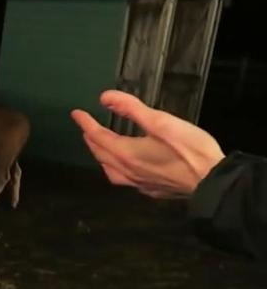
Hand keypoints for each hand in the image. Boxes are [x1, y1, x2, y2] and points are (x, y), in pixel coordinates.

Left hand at [70, 90, 225, 198]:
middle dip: (91, 140)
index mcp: (126, 153)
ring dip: (102, 157)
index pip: (97, 137)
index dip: (86, 124)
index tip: (76, 114)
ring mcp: (139, 184)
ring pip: (110, 171)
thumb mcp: (161, 122)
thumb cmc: (189, 149)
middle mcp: (127, 172)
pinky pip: (125, 180)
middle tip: (86, 129)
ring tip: (101, 147)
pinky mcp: (152, 191)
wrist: (212, 181)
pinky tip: (125, 167)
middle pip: (101, 155)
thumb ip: (131, 109)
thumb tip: (104, 98)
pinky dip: (117, 169)